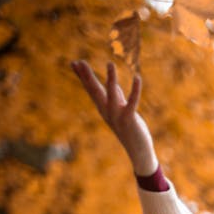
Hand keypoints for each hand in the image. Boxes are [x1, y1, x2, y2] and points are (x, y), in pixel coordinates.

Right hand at [70, 60, 157, 175]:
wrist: (138, 152)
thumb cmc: (131, 131)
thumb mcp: (121, 111)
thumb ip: (117, 97)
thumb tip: (113, 83)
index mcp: (104, 108)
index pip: (91, 90)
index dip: (83, 76)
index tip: (74, 63)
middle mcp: (107, 111)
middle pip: (95, 91)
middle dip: (87, 76)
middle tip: (80, 61)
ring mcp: (117, 116)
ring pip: (112, 94)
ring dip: (111, 79)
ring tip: (110, 63)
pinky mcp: (129, 119)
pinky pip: (132, 102)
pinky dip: (135, 90)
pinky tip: (137, 77)